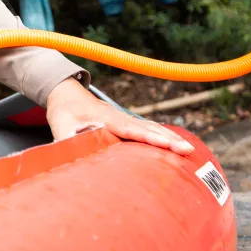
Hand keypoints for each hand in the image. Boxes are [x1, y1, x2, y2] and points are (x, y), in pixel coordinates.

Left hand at [46, 78, 193, 154]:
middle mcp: (119, 117)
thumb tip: (67, 157)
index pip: (131, 129)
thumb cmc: (64, 111)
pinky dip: (163, 136)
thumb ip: (64, 140)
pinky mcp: (126, 124)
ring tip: (190, 151)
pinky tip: (175, 146)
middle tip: (189, 151)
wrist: (66, 94)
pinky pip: (148, 130)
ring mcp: (124, 120)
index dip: (149, 137)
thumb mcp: (60, 125)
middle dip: (168, 139)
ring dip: (170, 138)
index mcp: (106, 118)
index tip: (167, 143)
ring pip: (151, 128)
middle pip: (148, 128)